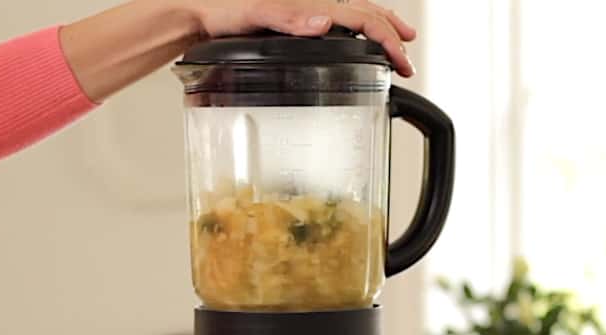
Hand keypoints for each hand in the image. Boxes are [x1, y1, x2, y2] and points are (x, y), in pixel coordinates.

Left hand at [191, 0, 417, 75]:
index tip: (402, 58)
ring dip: (378, 29)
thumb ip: (288, 17)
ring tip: (395, 43)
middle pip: (364, 13)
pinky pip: (336, 22)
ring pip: (353, 16)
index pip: (362, 18)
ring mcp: (304, 12)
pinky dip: (355, 32)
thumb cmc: (219, 8)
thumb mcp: (254, 12)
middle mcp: (310, 4)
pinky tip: (355, 44)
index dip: (386, 38)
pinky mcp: (295, 21)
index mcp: (309, 3)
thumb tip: (323, 20)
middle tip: (408, 54)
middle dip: (391, 32)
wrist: (197, 9)